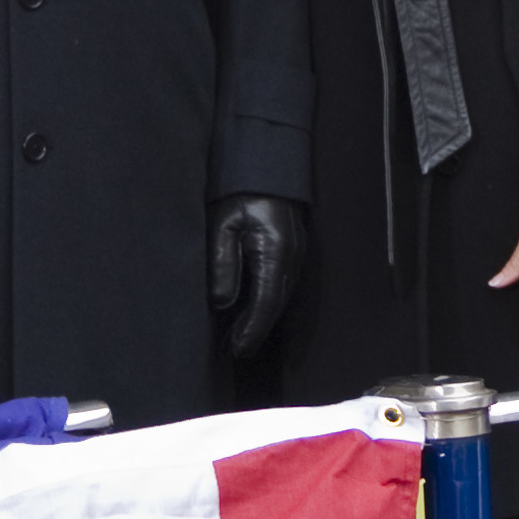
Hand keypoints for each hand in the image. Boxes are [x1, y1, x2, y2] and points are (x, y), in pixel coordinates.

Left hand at [208, 193, 306, 361]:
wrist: (264, 166)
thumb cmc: (239, 192)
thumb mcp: (223, 225)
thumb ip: (223, 264)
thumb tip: (222, 302)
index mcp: (276, 250)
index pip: (266, 302)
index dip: (252, 330)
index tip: (237, 349)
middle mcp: (293, 256)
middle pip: (277, 305)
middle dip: (256, 331)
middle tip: (233, 351)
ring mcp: (297, 254)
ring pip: (281, 297)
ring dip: (261, 320)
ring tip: (237, 339)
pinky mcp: (292, 251)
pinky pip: (281, 285)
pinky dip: (266, 304)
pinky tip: (249, 312)